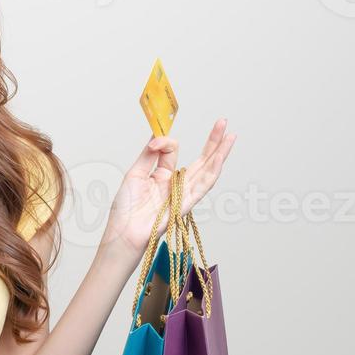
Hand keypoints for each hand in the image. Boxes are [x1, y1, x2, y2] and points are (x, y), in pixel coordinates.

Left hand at [101, 118, 236, 257]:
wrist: (124, 232)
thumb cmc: (126, 209)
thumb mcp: (135, 173)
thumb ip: (149, 155)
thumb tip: (158, 135)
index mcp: (163, 176)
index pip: (173, 152)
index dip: (165, 142)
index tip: (155, 142)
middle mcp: (176, 184)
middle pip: (200, 159)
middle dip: (213, 141)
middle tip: (223, 122)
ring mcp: (183, 194)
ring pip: (207, 171)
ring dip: (220, 153)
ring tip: (231, 136)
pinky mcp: (185, 204)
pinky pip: (202, 187)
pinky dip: (212, 172)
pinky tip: (220, 159)